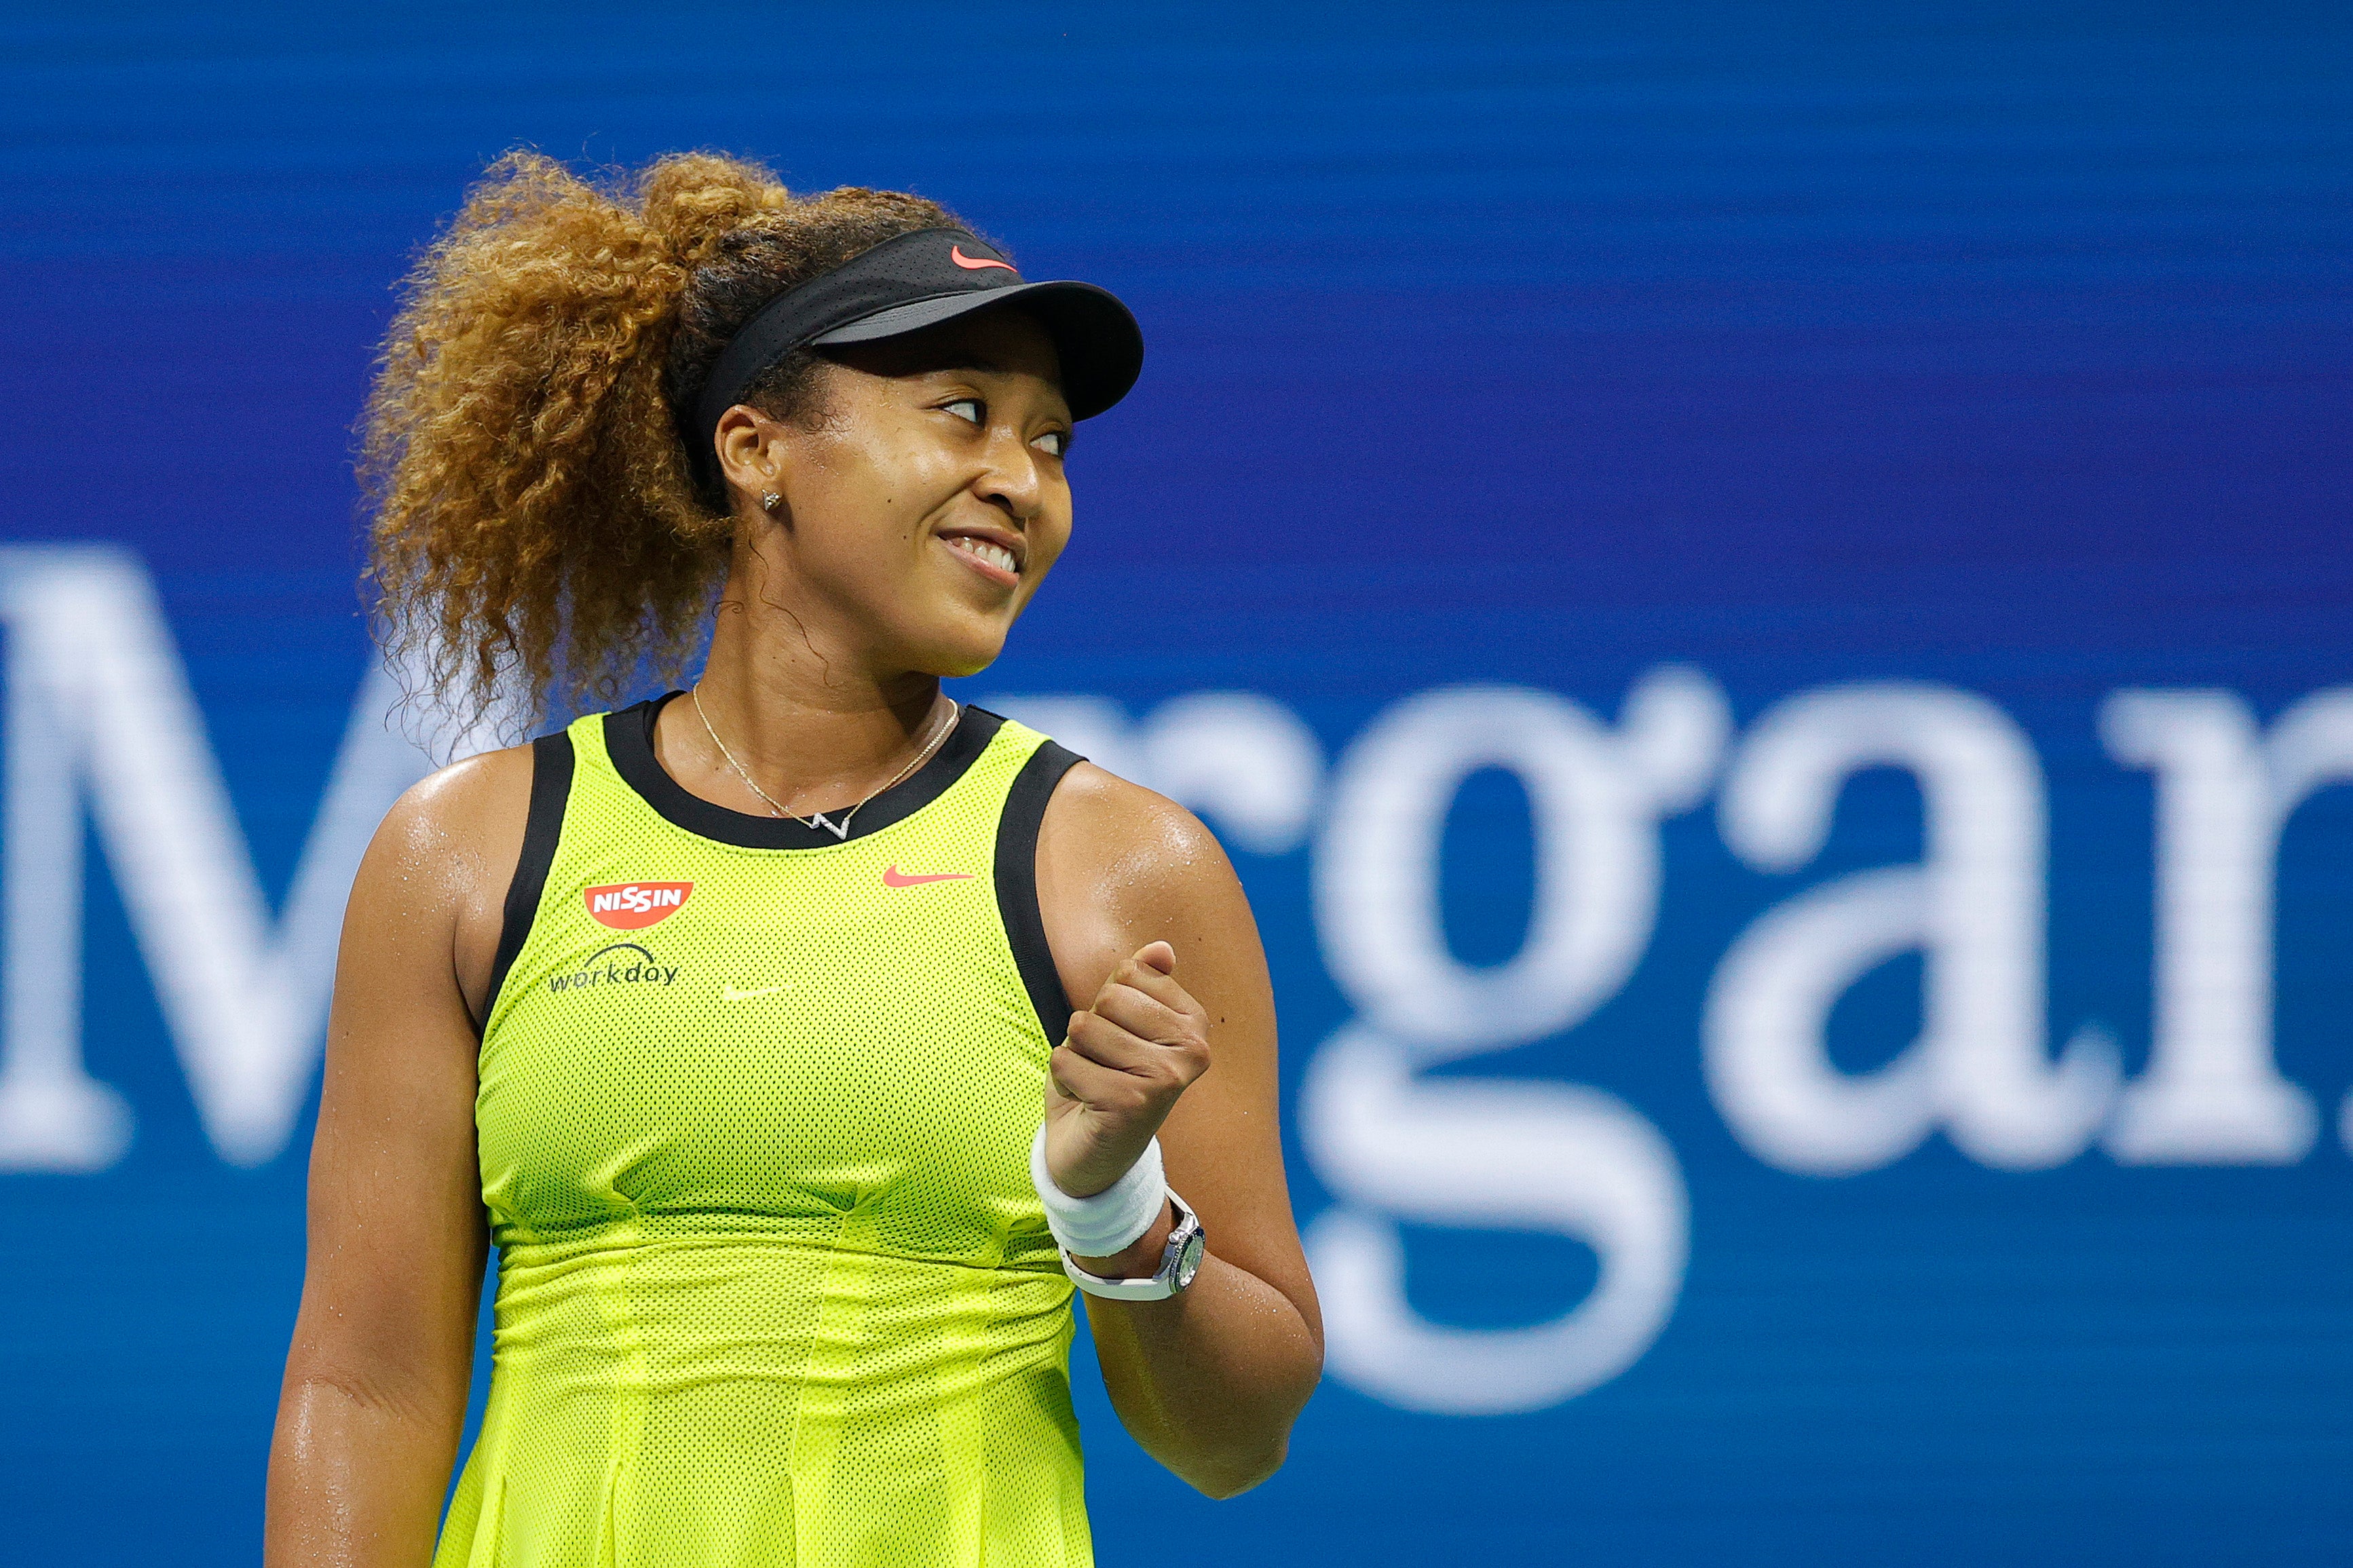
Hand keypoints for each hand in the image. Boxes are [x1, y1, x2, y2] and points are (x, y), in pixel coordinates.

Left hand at [1043, 940, 1211, 1198]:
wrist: (1093, 1155)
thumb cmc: (1106, 1079)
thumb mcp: (1121, 1025)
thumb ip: (1141, 985)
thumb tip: (1162, 948)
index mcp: (1195, 1025)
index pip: (1130, 973)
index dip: (1108, 1003)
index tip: (1122, 1039)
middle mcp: (1192, 1051)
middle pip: (1107, 998)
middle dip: (1089, 1029)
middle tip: (1105, 1065)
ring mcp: (1165, 1079)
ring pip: (1083, 1028)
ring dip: (1074, 1055)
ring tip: (1094, 1082)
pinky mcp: (1130, 1104)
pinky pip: (1064, 1061)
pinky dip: (1063, 1080)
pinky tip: (1084, 1102)